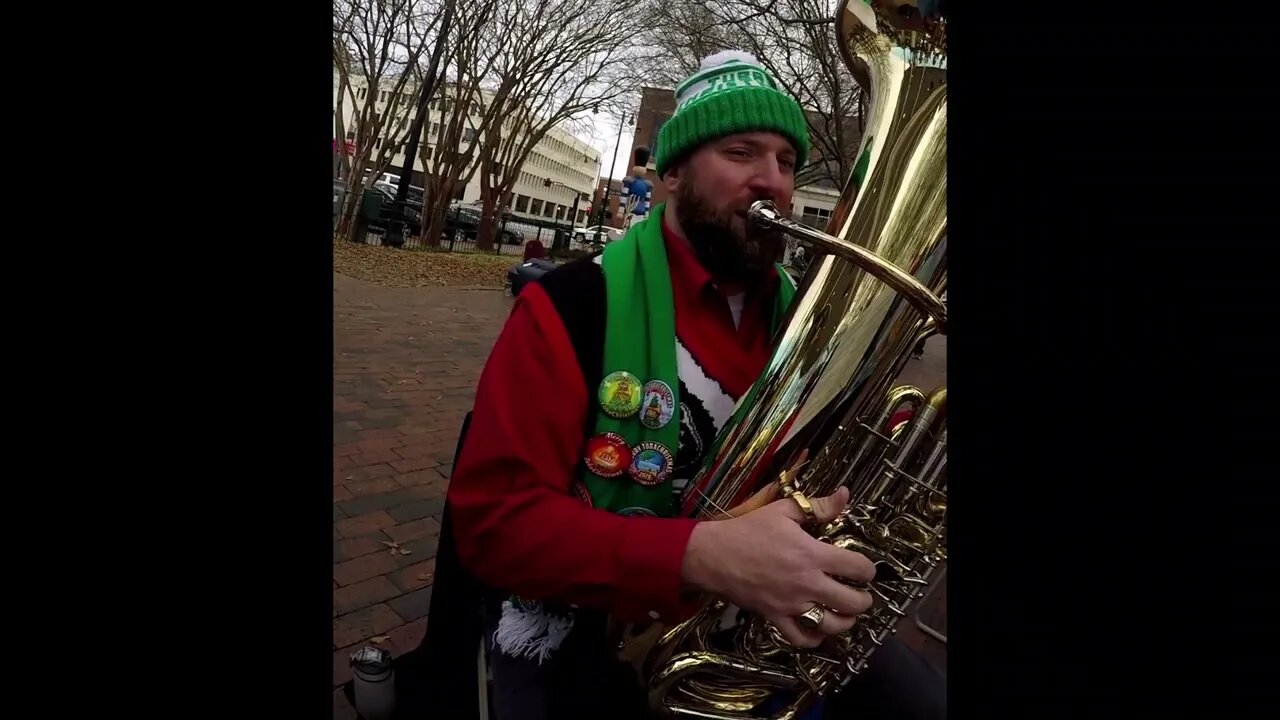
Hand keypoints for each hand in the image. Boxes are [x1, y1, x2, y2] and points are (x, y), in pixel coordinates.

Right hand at [680, 485, 875, 647]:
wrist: (713, 554)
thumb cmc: (748, 530)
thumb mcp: (784, 511)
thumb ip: (818, 506)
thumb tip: (845, 494)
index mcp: (812, 554)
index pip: (857, 568)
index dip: (869, 569)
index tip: (866, 569)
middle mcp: (807, 583)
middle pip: (852, 602)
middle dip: (864, 600)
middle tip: (862, 595)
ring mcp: (792, 604)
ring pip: (832, 625)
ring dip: (845, 622)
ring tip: (847, 615)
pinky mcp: (775, 617)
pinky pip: (800, 638)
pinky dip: (814, 639)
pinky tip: (819, 631)